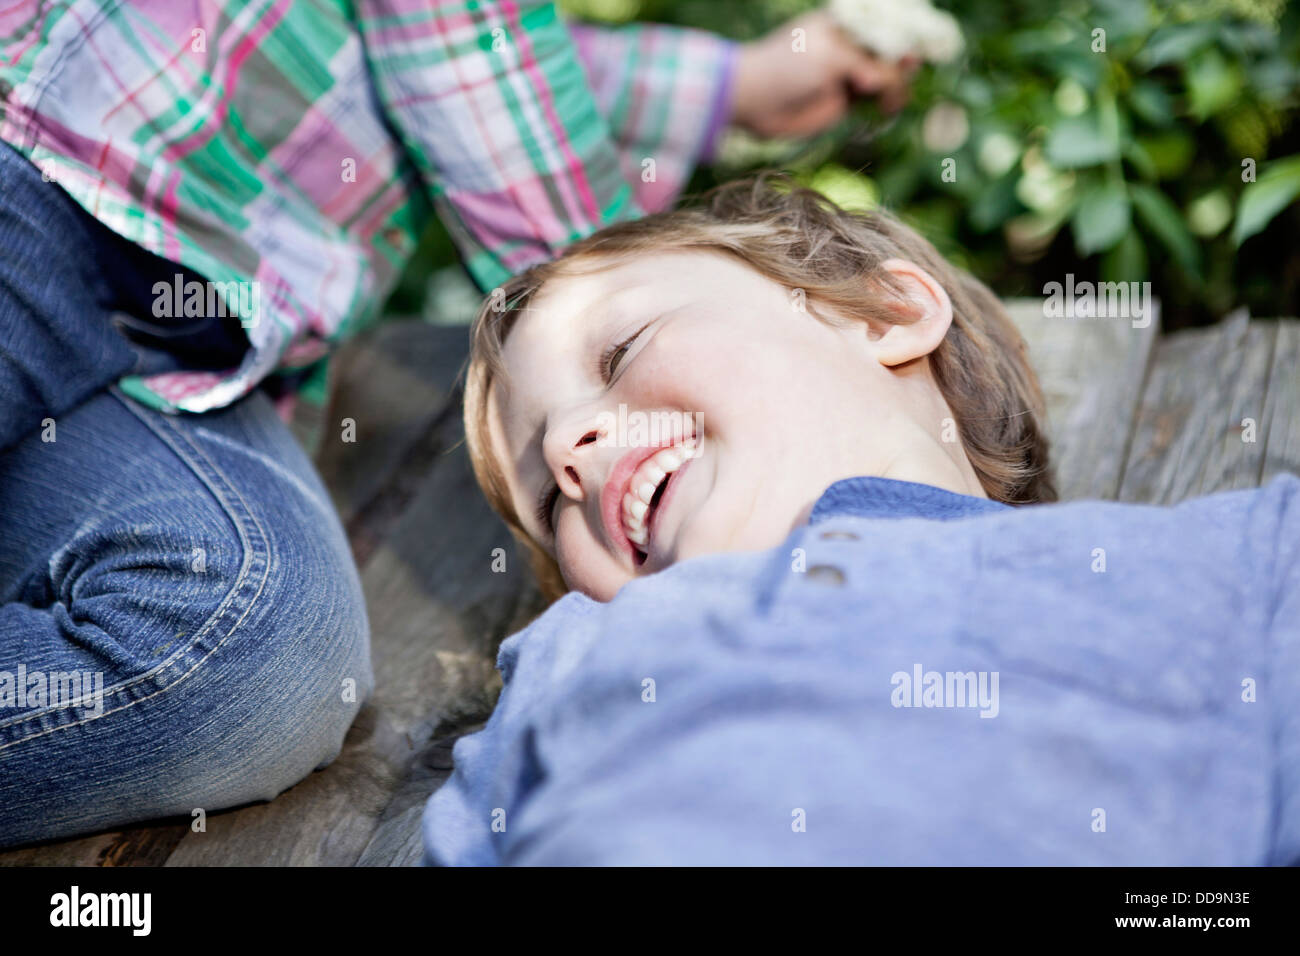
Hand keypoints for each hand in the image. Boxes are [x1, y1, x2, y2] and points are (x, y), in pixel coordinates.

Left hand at [729, 9, 916, 139]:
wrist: (754, 100)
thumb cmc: (786, 66)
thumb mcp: (831, 57)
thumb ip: (865, 64)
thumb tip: (887, 81)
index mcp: (845, 23)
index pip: (886, 22)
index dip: (908, 30)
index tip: (926, 41)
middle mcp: (850, 45)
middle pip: (892, 49)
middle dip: (905, 57)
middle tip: (910, 67)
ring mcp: (848, 72)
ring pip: (887, 76)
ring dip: (897, 83)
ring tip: (893, 95)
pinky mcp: (844, 100)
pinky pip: (875, 98)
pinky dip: (887, 101)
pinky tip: (888, 106)